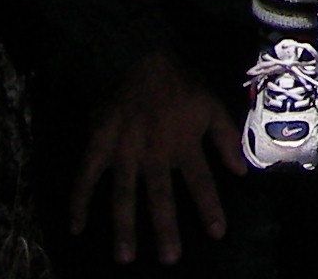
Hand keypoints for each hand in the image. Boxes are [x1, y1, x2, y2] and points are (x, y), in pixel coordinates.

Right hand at [69, 49, 242, 264]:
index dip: (210, 208)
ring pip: (124, 195)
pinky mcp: (98, 146)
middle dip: (165, 228)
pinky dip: (79, 202)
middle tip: (169, 259)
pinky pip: (85, 178)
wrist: (141, 57)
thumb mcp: (213, 106)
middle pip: (161, 196)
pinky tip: (76, 227)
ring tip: (125, 257)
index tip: (217, 234)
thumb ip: (227, 139)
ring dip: (124, 227)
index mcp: (183, 144)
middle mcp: (154, 153)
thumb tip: (241, 172)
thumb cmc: (180, 85)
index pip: (201, 182)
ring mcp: (123, 152)